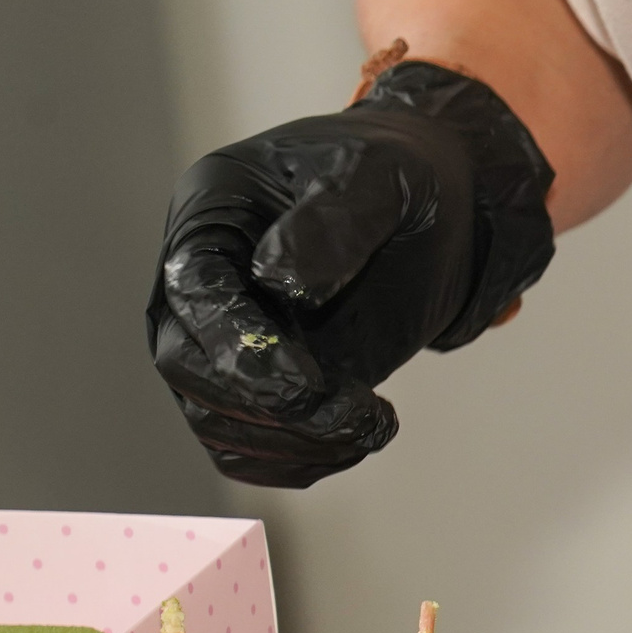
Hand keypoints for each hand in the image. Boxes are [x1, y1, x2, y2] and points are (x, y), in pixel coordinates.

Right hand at [145, 59, 554, 486]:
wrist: (443, 204)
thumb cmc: (401, 173)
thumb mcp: (377, 174)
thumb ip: (330, 220)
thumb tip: (278, 279)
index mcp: (213, 216)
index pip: (191, 294)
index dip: (239, 348)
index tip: (310, 383)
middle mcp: (206, 283)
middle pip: (188, 369)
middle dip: (266, 407)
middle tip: (352, 414)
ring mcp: (233, 337)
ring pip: (216, 421)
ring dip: (290, 443)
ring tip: (371, 426)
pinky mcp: (271, 381)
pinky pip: (255, 445)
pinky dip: (301, 460)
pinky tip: (362, 438)